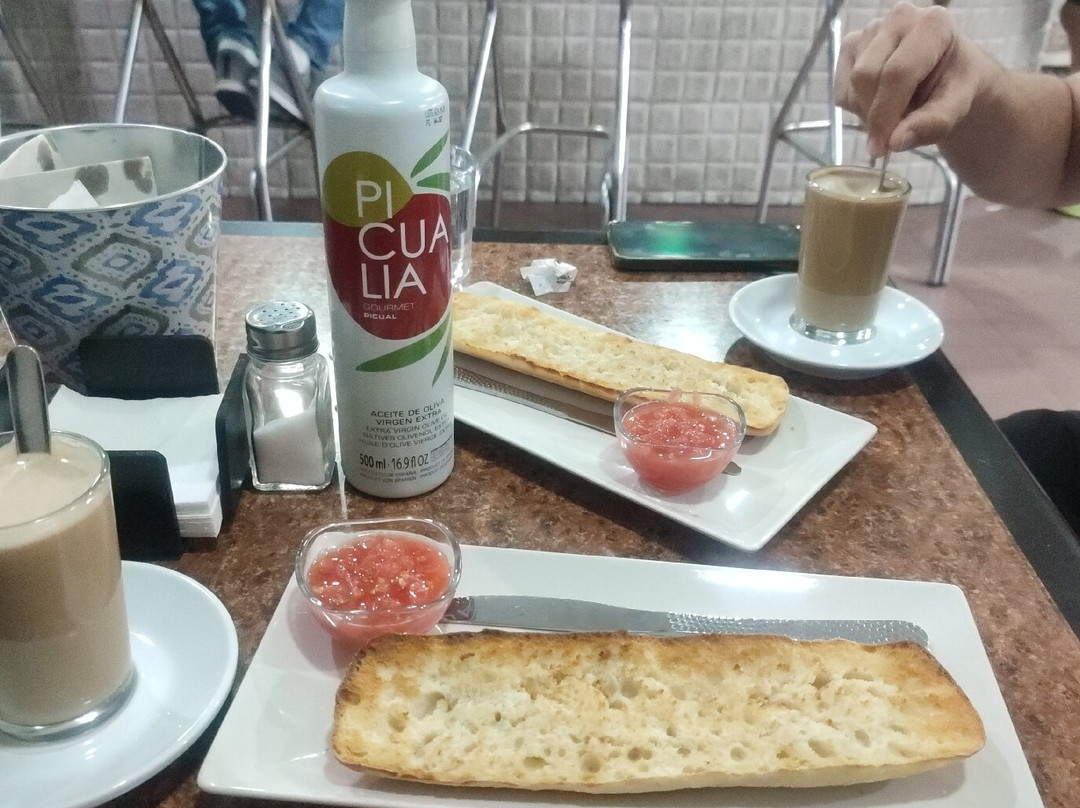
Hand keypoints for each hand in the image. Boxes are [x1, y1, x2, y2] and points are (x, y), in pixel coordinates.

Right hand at [834, 2, 990, 156]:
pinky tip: (880, 102)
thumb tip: (894, 142)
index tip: (884, 148)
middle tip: (892, 135)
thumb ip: (932, 124)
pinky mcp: (851, 45)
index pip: (896, 73)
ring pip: (852, 85)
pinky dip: (857, 107)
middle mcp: (899, 18)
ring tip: (895, 113)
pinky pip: (841, 89)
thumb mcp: (956, 107)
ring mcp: (871, 30)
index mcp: (932, 25)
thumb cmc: (955, 85)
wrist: (949, 74)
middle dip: (875, 115)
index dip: (886, 114)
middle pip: (866, 77)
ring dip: (867, 112)